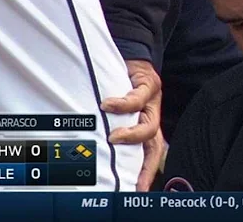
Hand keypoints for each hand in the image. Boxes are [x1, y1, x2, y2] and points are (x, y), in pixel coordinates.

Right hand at [100, 60, 163, 189]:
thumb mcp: (117, 109)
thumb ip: (110, 126)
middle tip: (124, 173)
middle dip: (143, 164)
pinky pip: (138, 98)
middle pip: (153, 147)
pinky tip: (107, 105)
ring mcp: (153, 102)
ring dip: (131, 135)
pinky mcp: (149, 85)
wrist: (131, 52)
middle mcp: (152, 116)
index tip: (137, 191)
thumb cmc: (119, 84)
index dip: (145, 173)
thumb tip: (89, 148)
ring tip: (114, 137)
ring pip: (149, 126)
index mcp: (146, 125)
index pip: (149, 155)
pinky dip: (122, 103)